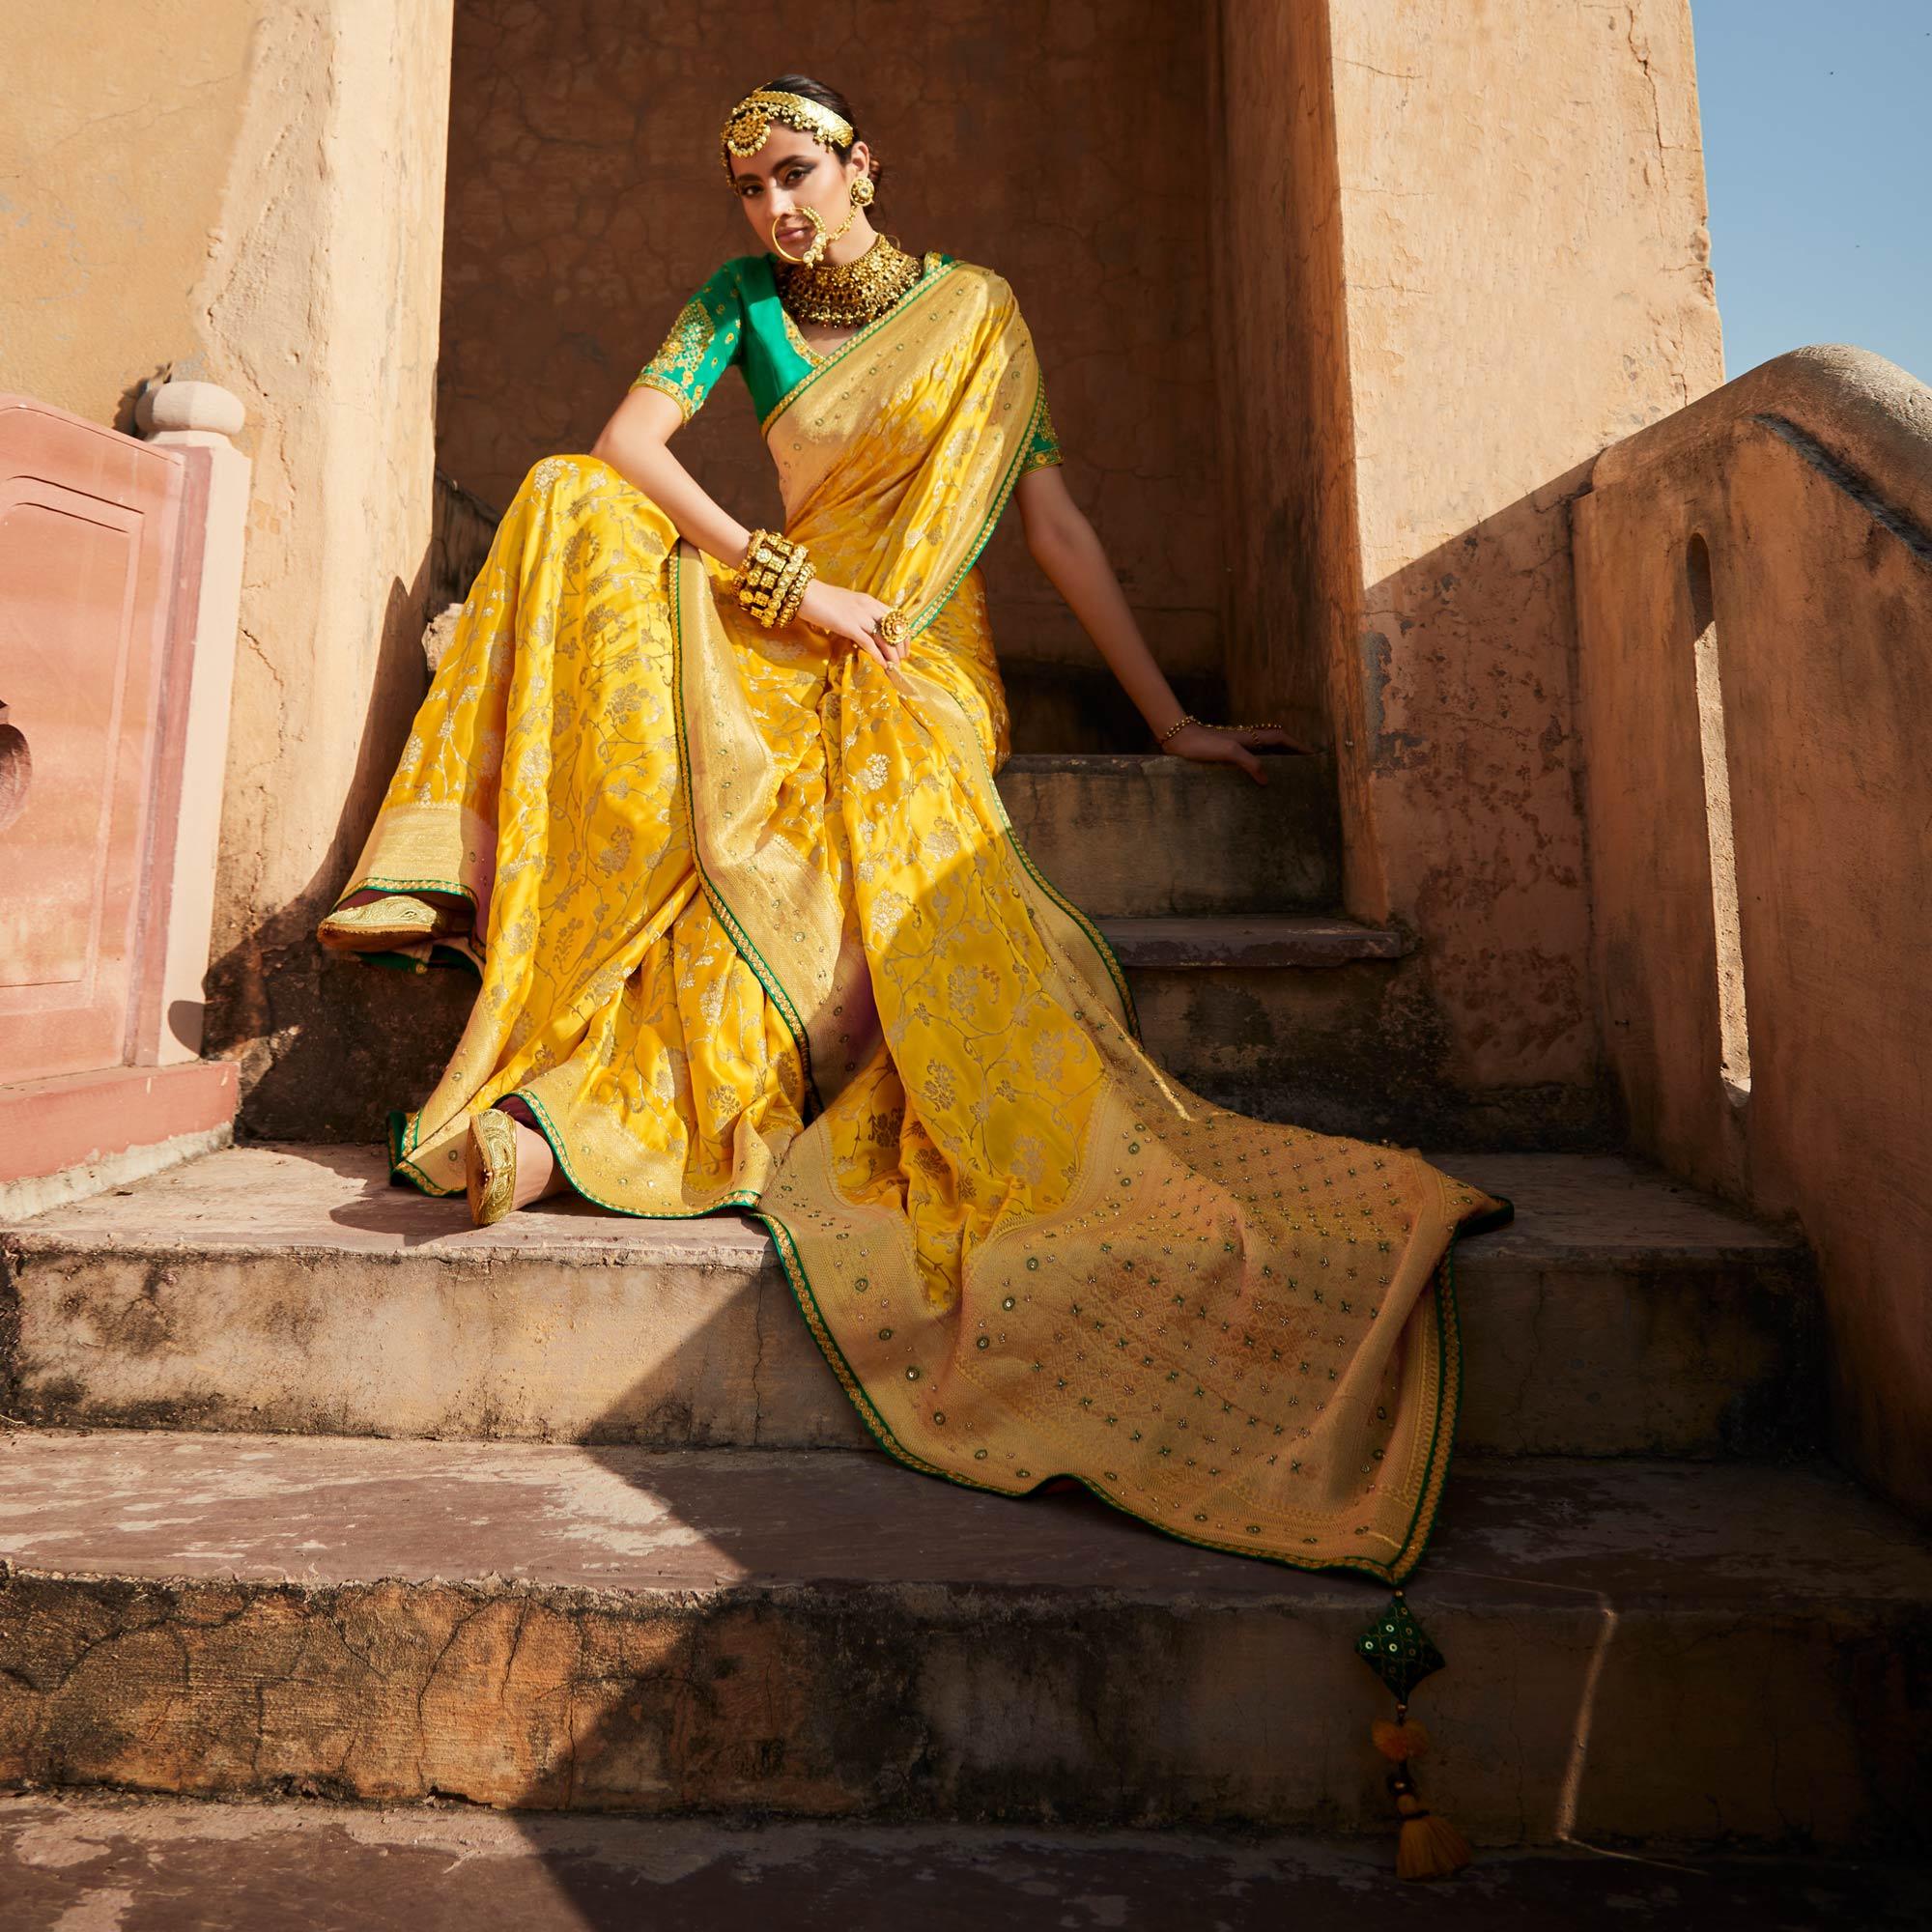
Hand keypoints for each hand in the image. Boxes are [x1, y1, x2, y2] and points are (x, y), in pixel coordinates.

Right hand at [798, 579, 908, 668]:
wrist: (806, 594)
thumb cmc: (823, 599)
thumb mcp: (849, 603)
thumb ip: (861, 613)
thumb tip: (868, 628)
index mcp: (870, 601)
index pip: (896, 617)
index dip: (903, 633)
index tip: (904, 646)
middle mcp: (868, 607)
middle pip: (893, 628)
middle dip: (900, 646)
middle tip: (901, 659)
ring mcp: (859, 616)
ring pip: (884, 637)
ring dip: (892, 654)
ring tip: (895, 666)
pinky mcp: (849, 626)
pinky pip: (869, 643)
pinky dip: (878, 655)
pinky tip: (882, 664)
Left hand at [1159, 722, 1305, 785]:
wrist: (1179, 739)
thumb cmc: (1202, 745)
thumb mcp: (1228, 753)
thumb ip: (1248, 763)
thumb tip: (1266, 779)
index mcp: (1250, 737)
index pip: (1281, 738)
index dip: (1298, 745)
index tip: (1313, 754)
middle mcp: (1246, 739)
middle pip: (1276, 742)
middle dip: (1292, 751)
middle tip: (1305, 764)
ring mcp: (1237, 745)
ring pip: (1264, 749)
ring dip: (1278, 756)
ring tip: (1288, 771)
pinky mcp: (1227, 753)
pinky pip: (1251, 757)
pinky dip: (1261, 763)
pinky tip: (1259, 775)